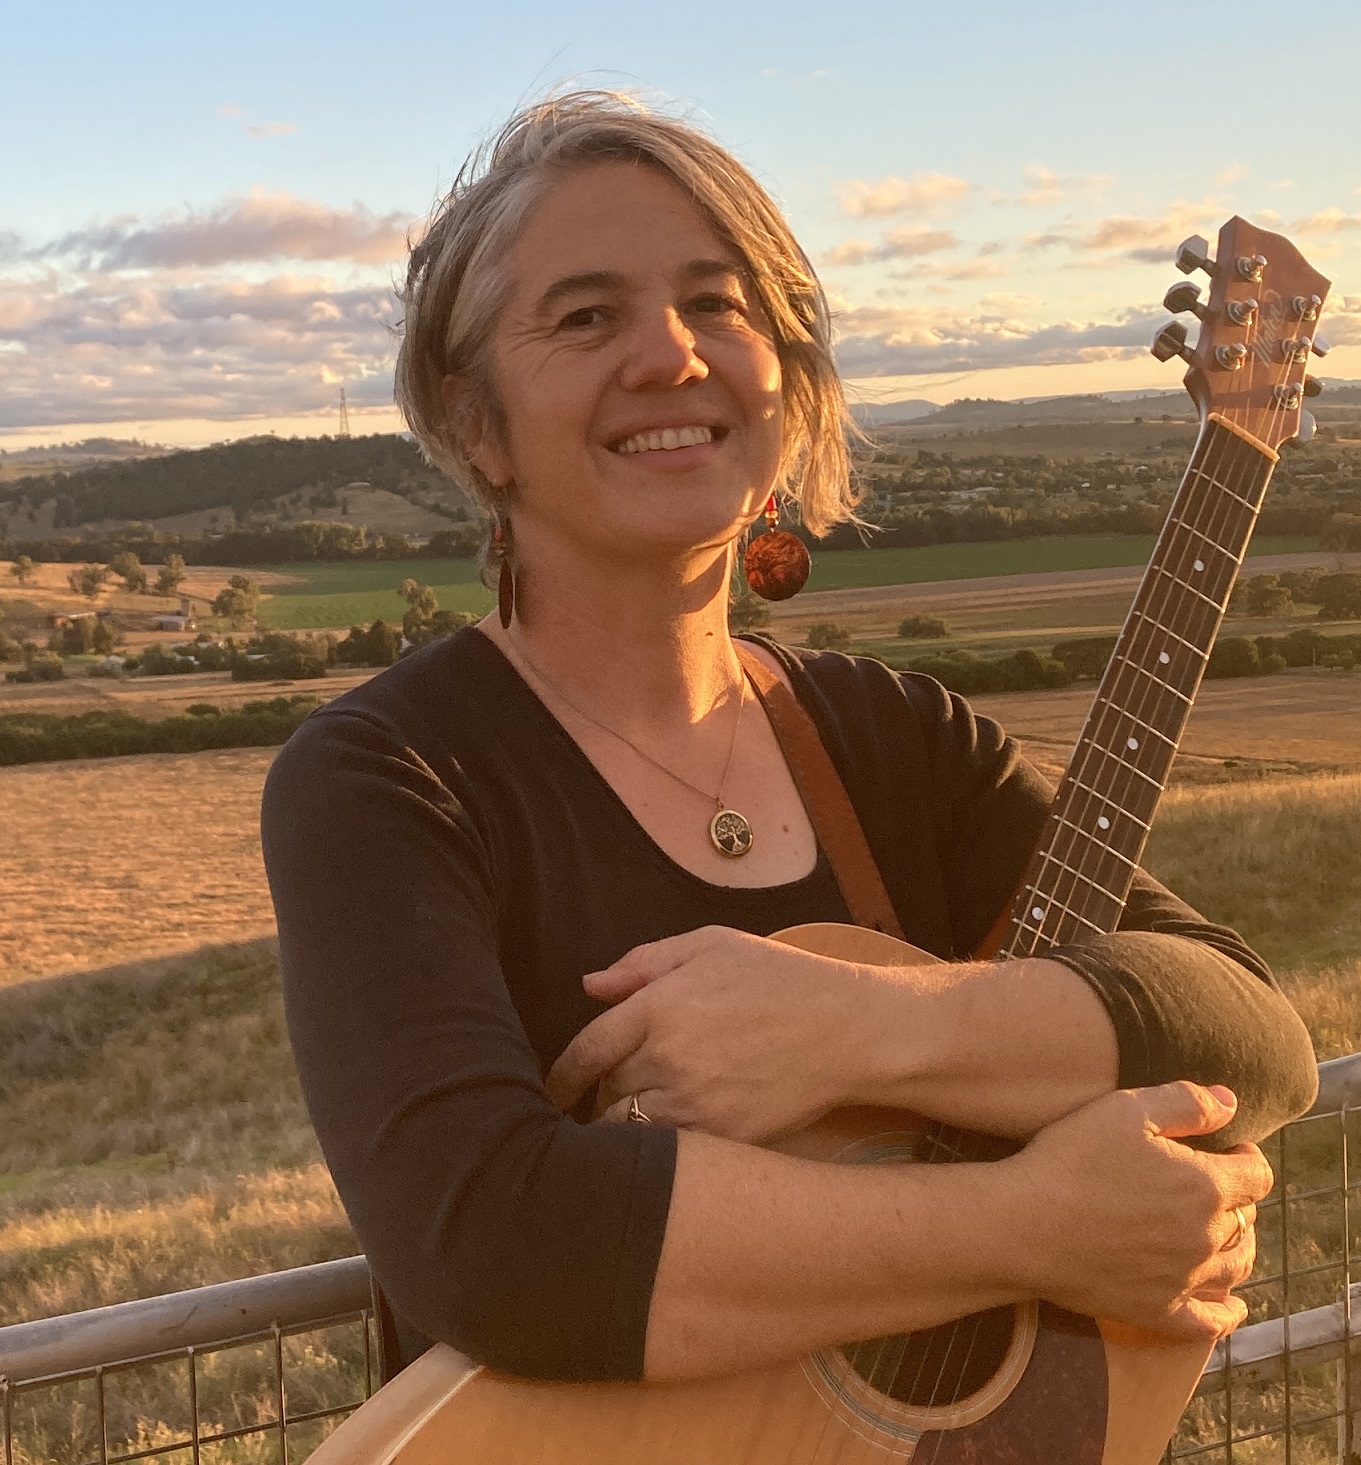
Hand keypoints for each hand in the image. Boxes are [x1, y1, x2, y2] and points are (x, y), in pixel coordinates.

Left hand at [545, 926, 872, 1142]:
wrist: (849, 1030)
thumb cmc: (780, 977)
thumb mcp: (712, 944)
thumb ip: (645, 962)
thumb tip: (590, 986)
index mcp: (661, 1005)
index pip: (587, 1049)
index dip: (562, 1075)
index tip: (555, 1088)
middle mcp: (670, 1056)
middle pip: (606, 1089)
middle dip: (598, 1094)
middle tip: (603, 1096)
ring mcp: (697, 1100)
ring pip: (628, 1127)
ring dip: (620, 1125)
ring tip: (627, 1120)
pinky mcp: (723, 1135)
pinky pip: (667, 1150)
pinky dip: (655, 1147)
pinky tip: (662, 1138)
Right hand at [1002, 1081, 1271, 1340]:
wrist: (1024, 1226)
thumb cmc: (1071, 1159)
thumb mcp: (1125, 1110)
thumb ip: (1185, 1102)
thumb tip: (1231, 1102)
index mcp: (1206, 1186)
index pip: (1256, 1176)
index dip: (1248, 1159)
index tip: (1232, 1150)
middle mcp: (1206, 1237)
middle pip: (1246, 1219)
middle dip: (1238, 1199)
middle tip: (1215, 1186)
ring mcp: (1186, 1280)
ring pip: (1237, 1266)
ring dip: (1240, 1247)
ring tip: (1227, 1234)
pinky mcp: (1160, 1312)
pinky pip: (1211, 1321)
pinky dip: (1229, 1313)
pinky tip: (1233, 1307)